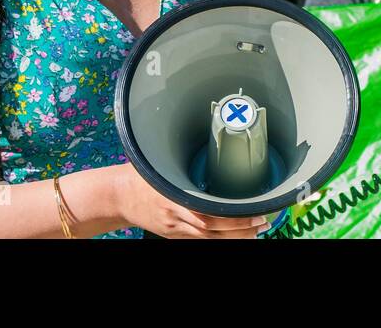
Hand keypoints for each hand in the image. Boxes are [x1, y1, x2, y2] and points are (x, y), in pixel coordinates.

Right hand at [111, 163, 270, 238]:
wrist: (117, 195)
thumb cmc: (140, 174)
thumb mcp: (164, 163)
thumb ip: (186, 161)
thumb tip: (218, 138)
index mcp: (174, 196)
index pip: (208, 213)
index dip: (233, 217)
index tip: (255, 211)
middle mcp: (176, 216)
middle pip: (212, 229)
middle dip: (241, 229)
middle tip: (263, 222)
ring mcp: (175, 228)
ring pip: (209, 239)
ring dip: (235, 237)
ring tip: (256, 231)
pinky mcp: (173, 235)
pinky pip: (200, 241)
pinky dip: (220, 239)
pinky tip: (236, 236)